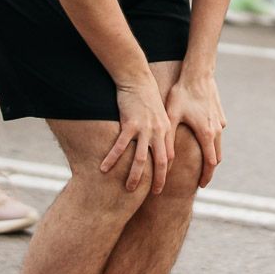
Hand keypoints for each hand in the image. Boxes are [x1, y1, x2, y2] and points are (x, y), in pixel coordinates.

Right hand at [101, 76, 173, 193]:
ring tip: (129, 189)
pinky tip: (104, 169)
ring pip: (141, 159)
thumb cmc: (146, 96)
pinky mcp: (129, 124)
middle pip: (161, 162)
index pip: (170, 157)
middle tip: (154, 195)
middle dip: (158, 180)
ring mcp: (144, 129)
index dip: (167, 172)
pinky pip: (121, 147)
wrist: (137, 78)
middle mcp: (158, 132)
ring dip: (135, 176)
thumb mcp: (159, 113)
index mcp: (166, 130)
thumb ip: (160, 129)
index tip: (162, 184)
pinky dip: (112, 159)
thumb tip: (158, 144)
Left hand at [165, 68, 226, 188]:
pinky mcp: (220, 114)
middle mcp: (217, 130)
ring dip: (211, 155)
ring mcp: (220, 122)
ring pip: (218, 145)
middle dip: (209, 169)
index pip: (209, 164)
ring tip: (201, 161)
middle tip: (200, 178)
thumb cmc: (182, 94)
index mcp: (206, 134)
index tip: (200, 186)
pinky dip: (212, 141)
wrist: (198, 73)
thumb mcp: (171, 117)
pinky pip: (218, 132)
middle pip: (216, 157)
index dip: (205, 176)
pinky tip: (201, 138)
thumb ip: (168, 140)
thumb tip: (166, 162)